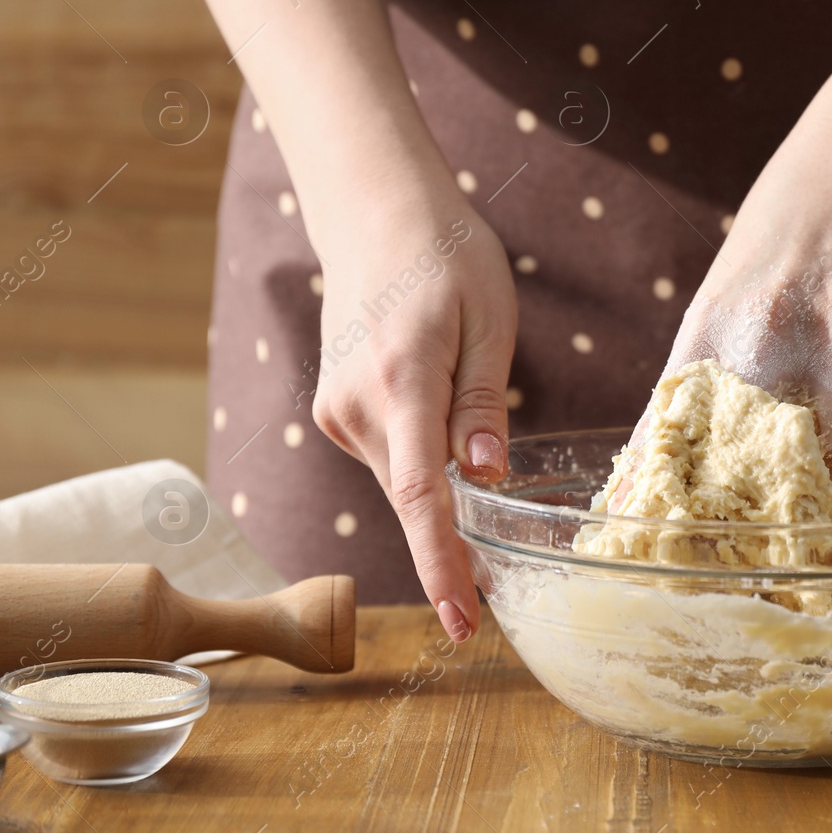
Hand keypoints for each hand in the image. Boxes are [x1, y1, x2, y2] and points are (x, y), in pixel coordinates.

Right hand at [310, 182, 515, 642]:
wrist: (377, 214)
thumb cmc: (448, 256)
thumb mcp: (490, 321)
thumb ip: (483, 403)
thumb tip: (484, 476)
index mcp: (401, 382)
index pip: (419, 495)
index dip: (441, 563)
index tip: (462, 619)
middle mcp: (354, 405)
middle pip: (414, 496)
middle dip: (454, 539)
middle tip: (497, 580)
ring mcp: (336, 410)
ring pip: (401, 477)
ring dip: (439, 484)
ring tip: (468, 417)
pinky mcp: (334, 409)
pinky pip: (388, 455)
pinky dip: (418, 460)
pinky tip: (440, 413)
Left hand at [644, 144, 831, 518]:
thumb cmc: (777, 242)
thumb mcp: (721, 304)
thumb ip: (706, 375)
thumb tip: (670, 453)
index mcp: (707, 337)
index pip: (666, 435)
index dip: (652, 498)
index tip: (639, 547)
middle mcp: (764, 347)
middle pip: (751, 463)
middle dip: (749, 527)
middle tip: (747, 574)